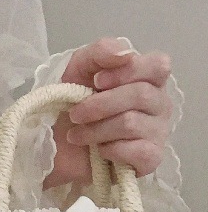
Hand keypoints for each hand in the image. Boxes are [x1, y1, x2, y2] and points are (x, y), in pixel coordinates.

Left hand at [43, 37, 173, 190]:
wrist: (52, 146)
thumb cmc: (69, 104)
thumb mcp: (78, 68)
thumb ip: (101, 51)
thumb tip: (125, 54)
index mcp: (147, 79)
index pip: (159, 66)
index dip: (127, 72)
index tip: (96, 82)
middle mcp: (158, 104)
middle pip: (142, 95)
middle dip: (100, 105)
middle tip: (75, 115)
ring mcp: (157, 132)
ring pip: (131, 123)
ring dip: (95, 130)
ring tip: (77, 136)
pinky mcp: (149, 159)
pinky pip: (139, 151)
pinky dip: (111, 150)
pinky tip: (99, 152)